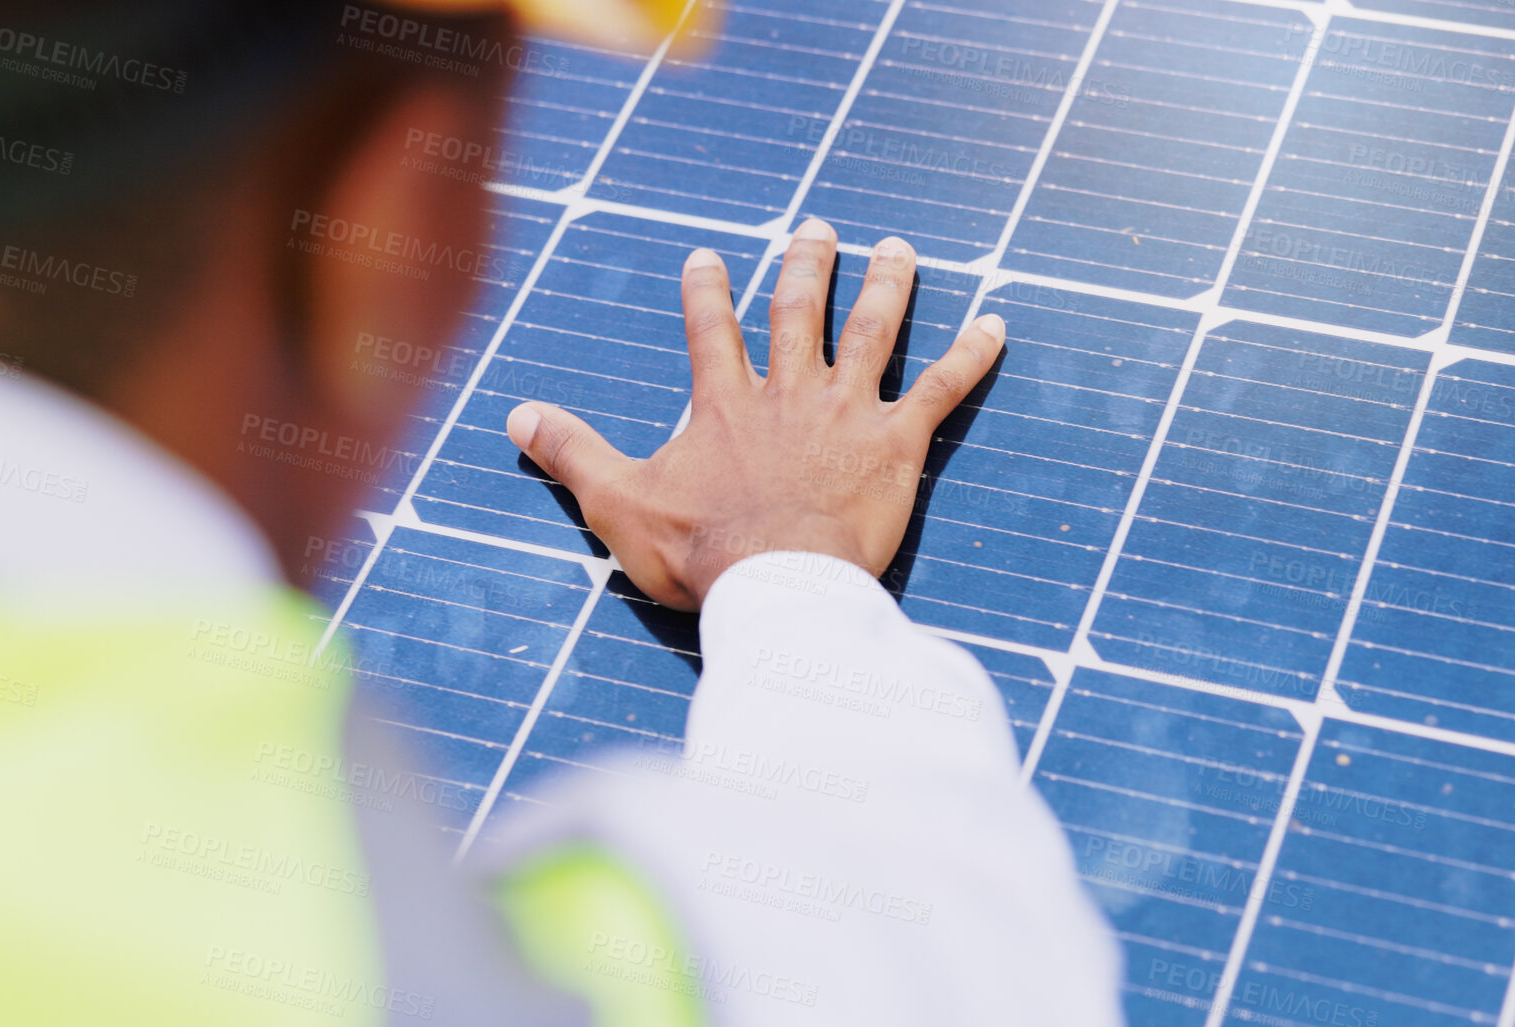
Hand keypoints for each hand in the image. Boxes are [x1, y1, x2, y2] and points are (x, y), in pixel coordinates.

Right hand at [504, 218, 1005, 610]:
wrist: (778, 584)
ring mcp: (847, 412)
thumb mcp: (619, 502)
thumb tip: (516, 415)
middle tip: (819, 229)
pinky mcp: (897, 443)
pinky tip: (998, 324)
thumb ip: (573, 454)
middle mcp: (789, 391)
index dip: (709, 292)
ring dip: (888, 286)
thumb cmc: (701, 552)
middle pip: (799, 311)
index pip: (713, 330)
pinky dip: (971, 355)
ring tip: (900, 250)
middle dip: (808, 265)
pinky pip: (942, 388)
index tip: (708, 258)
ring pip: (873, 330)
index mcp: (724, 404)